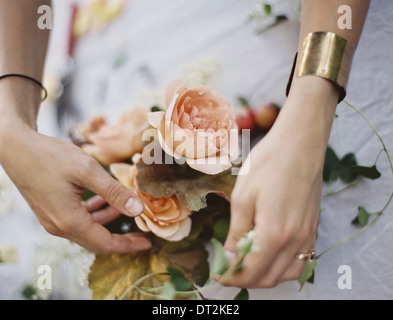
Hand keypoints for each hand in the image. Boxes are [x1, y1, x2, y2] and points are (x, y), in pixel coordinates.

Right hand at [0, 122, 151, 253]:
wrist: (16, 147)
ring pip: (88, 229)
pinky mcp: (51, 210)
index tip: (147, 243)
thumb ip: (114, 192)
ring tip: (128, 209)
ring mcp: (53, 219)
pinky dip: (95, 212)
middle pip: (97, 240)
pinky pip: (78, 218)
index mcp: (69, 221)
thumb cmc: (49, 156)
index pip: (105, 243)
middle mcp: (59, 226)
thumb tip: (137, 209)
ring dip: (108, 221)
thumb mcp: (88, 171)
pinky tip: (104, 200)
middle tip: (142, 233)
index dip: (128, 245)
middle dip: (121, 237)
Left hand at [221, 77, 337, 287]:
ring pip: (287, 274)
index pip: (251, 273)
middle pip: (269, 279)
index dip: (232, 278)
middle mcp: (294, 242)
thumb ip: (237, 231)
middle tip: (229, 267)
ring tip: (248, 261)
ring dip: (265, 275)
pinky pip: (300, 260)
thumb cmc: (268, 165)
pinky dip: (284, 266)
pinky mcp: (314, 227)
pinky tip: (271, 252)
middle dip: (246, 279)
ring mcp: (307, 236)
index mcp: (274, 235)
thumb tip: (230, 256)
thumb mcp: (243, 197)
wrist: (300, 144)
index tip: (219, 273)